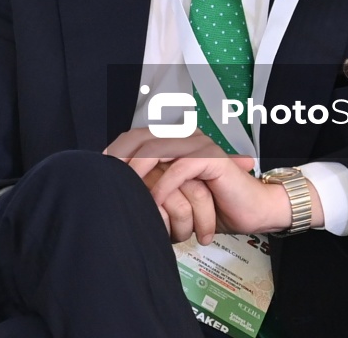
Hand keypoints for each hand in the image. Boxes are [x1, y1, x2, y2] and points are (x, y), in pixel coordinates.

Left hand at [106, 129, 254, 242]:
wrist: (249, 211)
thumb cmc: (212, 204)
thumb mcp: (171, 193)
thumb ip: (149, 183)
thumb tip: (112, 186)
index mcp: (173, 139)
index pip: (134, 137)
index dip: (114, 152)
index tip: (98, 172)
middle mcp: (184, 136)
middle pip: (141, 138)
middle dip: (120, 160)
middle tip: (107, 182)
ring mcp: (199, 144)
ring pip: (158, 149)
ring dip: (138, 171)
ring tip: (126, 191)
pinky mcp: (213, 158)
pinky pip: (182, 167)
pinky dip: (165, 185)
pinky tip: (155, 201)